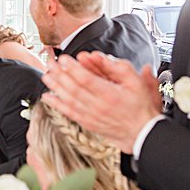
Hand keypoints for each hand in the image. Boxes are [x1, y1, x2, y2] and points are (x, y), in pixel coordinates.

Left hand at [40, 53, 161, 152]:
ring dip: (55, 87)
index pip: (85, 79)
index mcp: (110, 94)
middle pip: (73, 88)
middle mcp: (98, 107)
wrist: (142, 133)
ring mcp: (91, 116)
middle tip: (50, 62)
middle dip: (59, 74)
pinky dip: (57, 105)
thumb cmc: (141, 107)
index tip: (63, 58)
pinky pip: (69, 113)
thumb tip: (100, 57)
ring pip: (68, 100)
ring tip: (46, 75)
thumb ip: (118, 67)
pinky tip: (48, 97)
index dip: (72, 68)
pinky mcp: (88, 123)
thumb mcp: (136, 82)